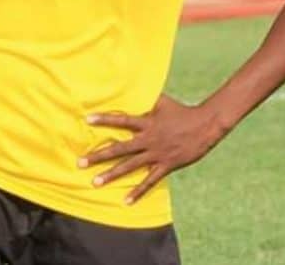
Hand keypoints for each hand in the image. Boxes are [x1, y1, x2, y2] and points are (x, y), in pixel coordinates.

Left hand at [80, 94, 223, 203]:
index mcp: (146, 123)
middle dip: (98, 155)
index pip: (122, 121)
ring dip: (112, 175)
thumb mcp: (162, 101)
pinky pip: (149, 181)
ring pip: (130, 166)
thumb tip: (132, 84)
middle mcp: (148, 139)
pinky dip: (138, 192)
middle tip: (80, 162)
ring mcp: (156, 154)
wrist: (205, 126)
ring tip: (95, 182)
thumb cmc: (182, 111)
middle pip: (119, 148)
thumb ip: (146, 98)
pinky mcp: (166, 166)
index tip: (87, 120)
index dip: (105, 120)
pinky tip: (126, 201)